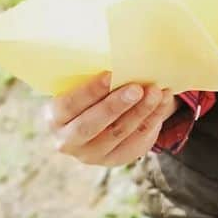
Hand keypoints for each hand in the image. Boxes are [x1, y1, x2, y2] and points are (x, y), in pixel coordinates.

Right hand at [47, 72, 177, 165]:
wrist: (98, 119)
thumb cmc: (90, 92)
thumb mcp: (83, 85)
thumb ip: (94, 76)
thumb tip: (121, 57)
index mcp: (55, 117)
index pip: (68, 105)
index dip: (89, 91)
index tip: (110, 74)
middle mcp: (68, 140)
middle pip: (91, 125)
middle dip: (116, 105)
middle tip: (137, 88)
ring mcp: (91, 154)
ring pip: (118, 133)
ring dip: (140, 111)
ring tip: (156, 92)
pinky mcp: (114, 159)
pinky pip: (136, 141)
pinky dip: (152, 120)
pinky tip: (163, 102)